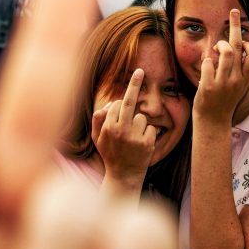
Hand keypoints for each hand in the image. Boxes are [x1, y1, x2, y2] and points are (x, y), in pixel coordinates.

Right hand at [92, 69, 156, 191]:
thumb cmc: (110, 154)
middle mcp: (121, 130)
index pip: (117, 104)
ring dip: (140, 124)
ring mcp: (135, 137)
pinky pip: (151, 128)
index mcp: (108, 127)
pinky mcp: (147, 143)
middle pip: (129, 102)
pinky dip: (149, 133)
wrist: (123, 177)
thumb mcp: (97, 138)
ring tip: (134, 139)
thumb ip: (98, 119)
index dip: (122, 103)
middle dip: (134, 84)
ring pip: (142, 117)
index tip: (132, 82)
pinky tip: (142, 144)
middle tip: (141, 71)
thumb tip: (110, 102)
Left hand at [193, 9, 248, 122]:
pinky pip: (207, 63)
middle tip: (233, 11)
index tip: (244, 40)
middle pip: (239, 46)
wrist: (213, 122)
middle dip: (235, 25)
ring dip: (219, 44)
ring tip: (216, 48)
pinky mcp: (209, 87)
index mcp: (246, 79)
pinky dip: (206, 60)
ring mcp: (223, 83)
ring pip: (225, 52)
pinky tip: (207, 65)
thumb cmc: (224, 100)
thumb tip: (246, 45)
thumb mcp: (238, 85)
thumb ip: (241, 68)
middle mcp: (237, 80)